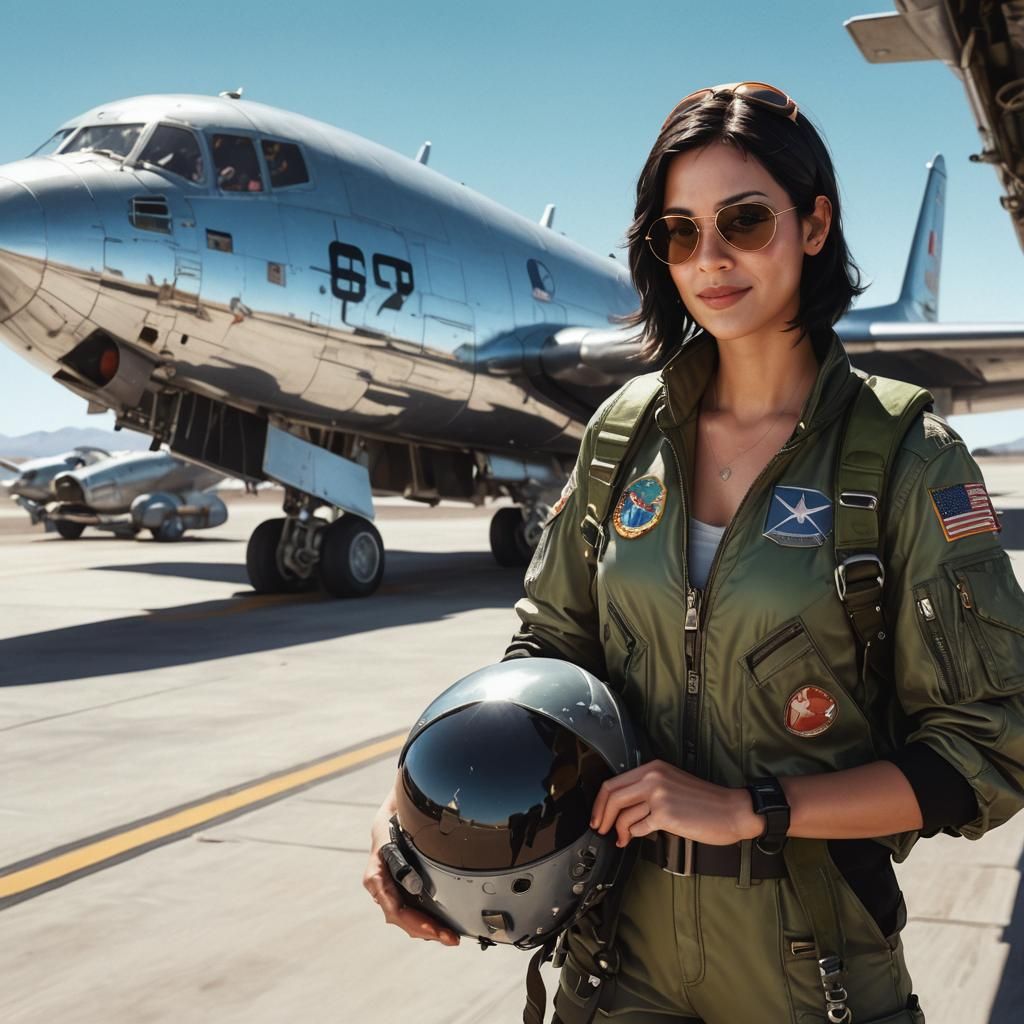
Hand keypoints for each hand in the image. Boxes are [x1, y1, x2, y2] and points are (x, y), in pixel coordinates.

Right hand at [363, 789, 459, 945]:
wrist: (389, 818)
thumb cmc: (391, 828)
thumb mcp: (393, 840)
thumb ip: (399, 863)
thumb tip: (413, 887)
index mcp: (376, 880)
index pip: (396, 911)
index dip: (417, 924)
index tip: (436, 932)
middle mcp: (381, 891)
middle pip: (404, 919)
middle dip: (428, 931)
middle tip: (451, 939)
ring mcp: (390, 892)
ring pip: (408, 918)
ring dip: (428, 929)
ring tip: (450, 937)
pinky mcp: (400, 891)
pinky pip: (412, 911)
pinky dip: (426, 920)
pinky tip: (442, 927)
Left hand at [589, 760, 761, 847]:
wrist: (732, 810)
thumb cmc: (705, 801)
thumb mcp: (672, 783)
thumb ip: (647, 788)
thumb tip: (622, 806)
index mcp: (653, 767)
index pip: (614, 781)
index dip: (600, 801)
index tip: (597, 814)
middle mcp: (653, 777)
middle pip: (612, 796)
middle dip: (601, 815)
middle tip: (599, 828)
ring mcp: (658, 795)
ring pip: (623, 814)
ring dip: (618, 830)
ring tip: (622, 839)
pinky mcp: (665, 815)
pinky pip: (637, 827)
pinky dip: (633, 835)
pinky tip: (634, 838)